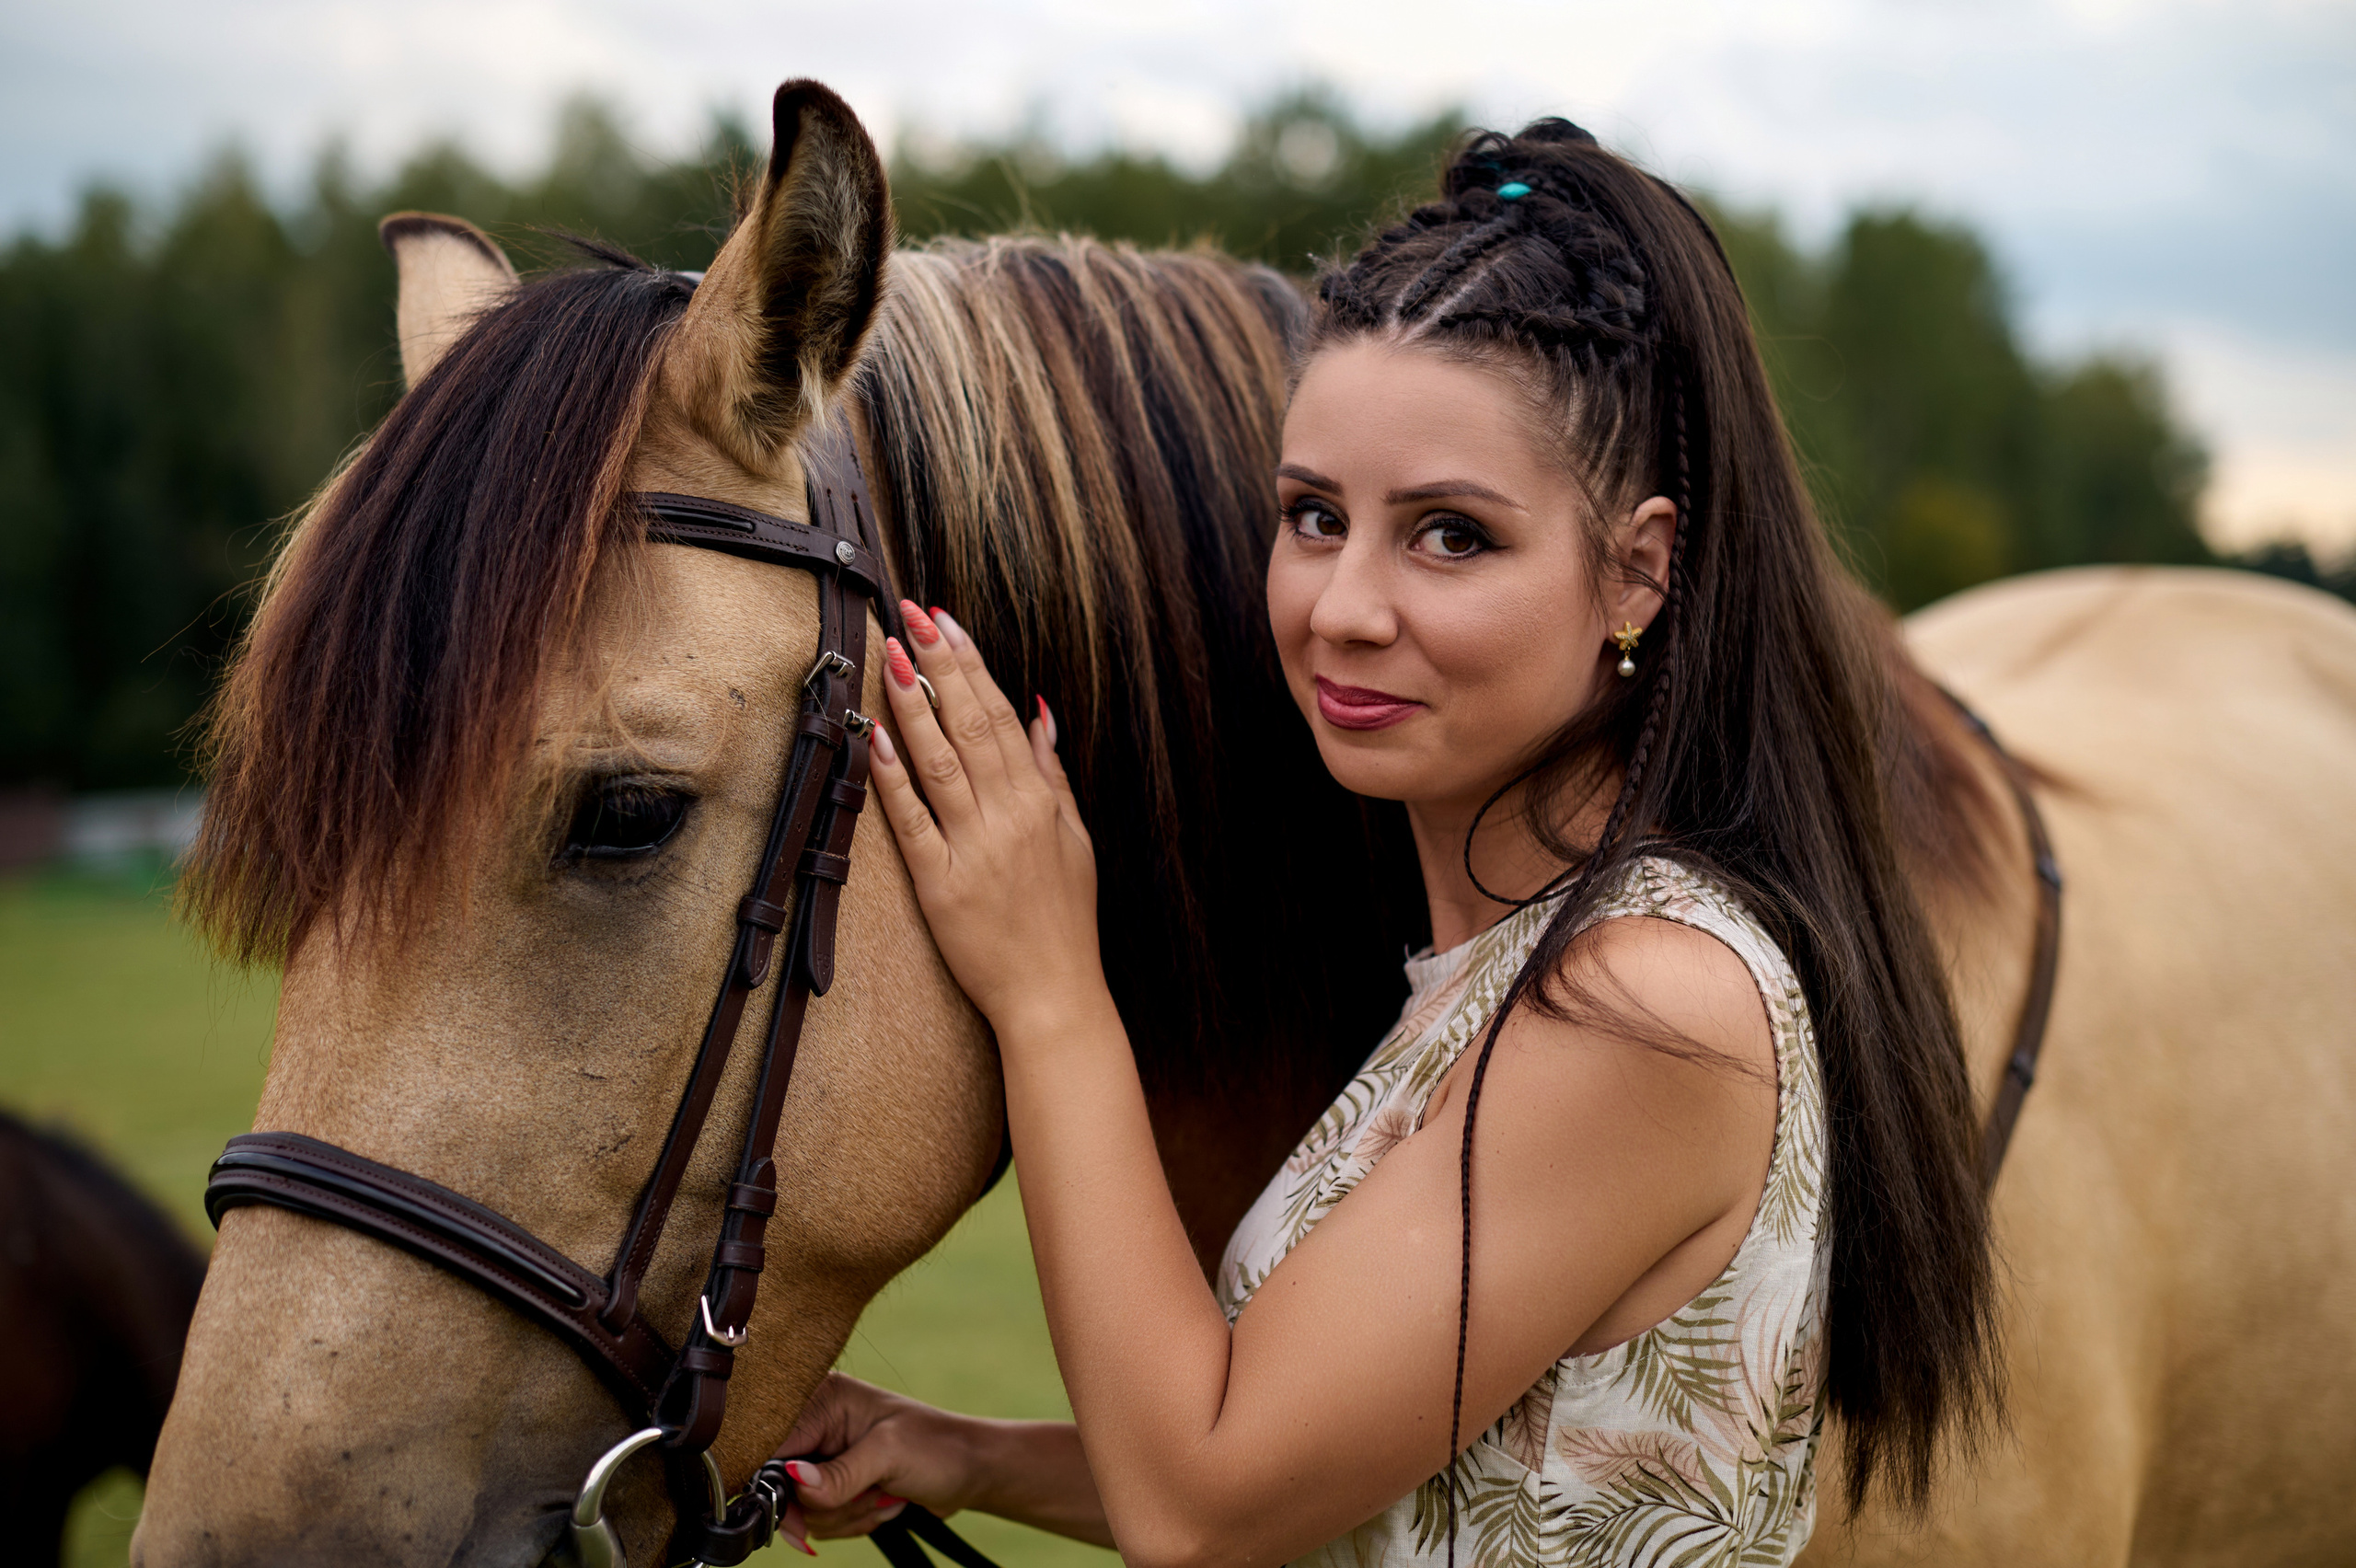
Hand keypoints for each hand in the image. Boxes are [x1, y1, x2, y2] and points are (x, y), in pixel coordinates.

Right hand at [770, 1374, 981, 1546]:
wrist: (971, 1470)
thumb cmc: (938, 1447)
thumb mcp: (889, 1455)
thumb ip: (840, 1473)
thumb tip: (792, 1480)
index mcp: (824, 1399)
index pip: (772, 1446)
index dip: (780, 1485)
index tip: (804, 1511)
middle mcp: (817, 1424)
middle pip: (782, 1485)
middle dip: (828, 1504)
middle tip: (870, 1493)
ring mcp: (825, 1456)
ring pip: (803, 1509)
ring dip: (847, 1514)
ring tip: (885, 1493)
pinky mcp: (834, 1483)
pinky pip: (820, 1520)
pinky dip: (852, 1521)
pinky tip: (883, 1502)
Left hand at [869, 603, 1102, 1030]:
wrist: (1054, 994)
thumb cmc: (1064, 920)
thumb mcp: (1075, 838)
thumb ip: (1051, 774)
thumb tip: (1038, 712)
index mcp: (1038, 801)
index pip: (999, 715)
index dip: (969, 664)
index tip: (945, 620)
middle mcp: (1007, 816)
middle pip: (969, 725)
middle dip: (938, 663)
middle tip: (909, 613)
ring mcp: (973, 848)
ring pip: (940, 761)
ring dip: (913, 704)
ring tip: (890, 655)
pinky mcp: (940, 884)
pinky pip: (912, 822)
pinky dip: (895, 778)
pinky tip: (878, 736)